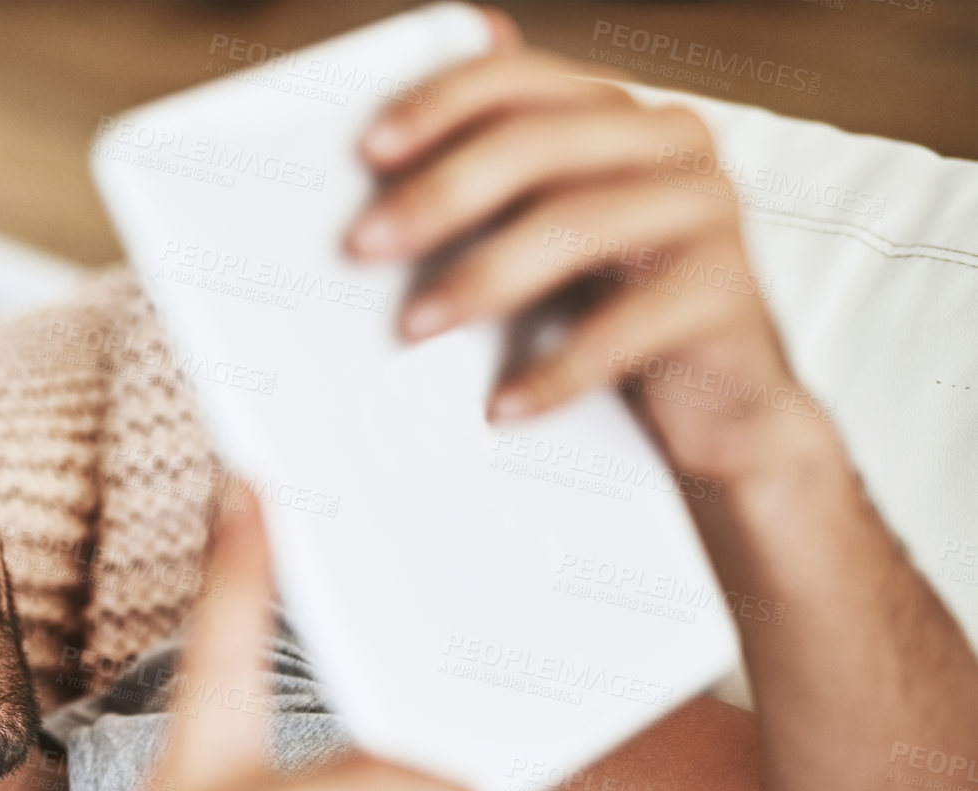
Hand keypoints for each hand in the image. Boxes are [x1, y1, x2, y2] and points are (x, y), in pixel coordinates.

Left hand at [345, 7, 841, 493]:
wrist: (721, 409)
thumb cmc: (608, 313)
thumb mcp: (543, 242)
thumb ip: (488, 190)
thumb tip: (374, 161)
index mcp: (615, 114)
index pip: (518, 81)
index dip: (440, 105)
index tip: (369, 151)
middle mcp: (669, 141)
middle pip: (538, 144)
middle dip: (440, 193)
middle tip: (364, 245)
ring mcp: (706, 210)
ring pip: (578, 224)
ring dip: (482, 277)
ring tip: (414, 327)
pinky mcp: (727, 292)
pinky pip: (628, 326)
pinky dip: (556, 370)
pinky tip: (503, 406)